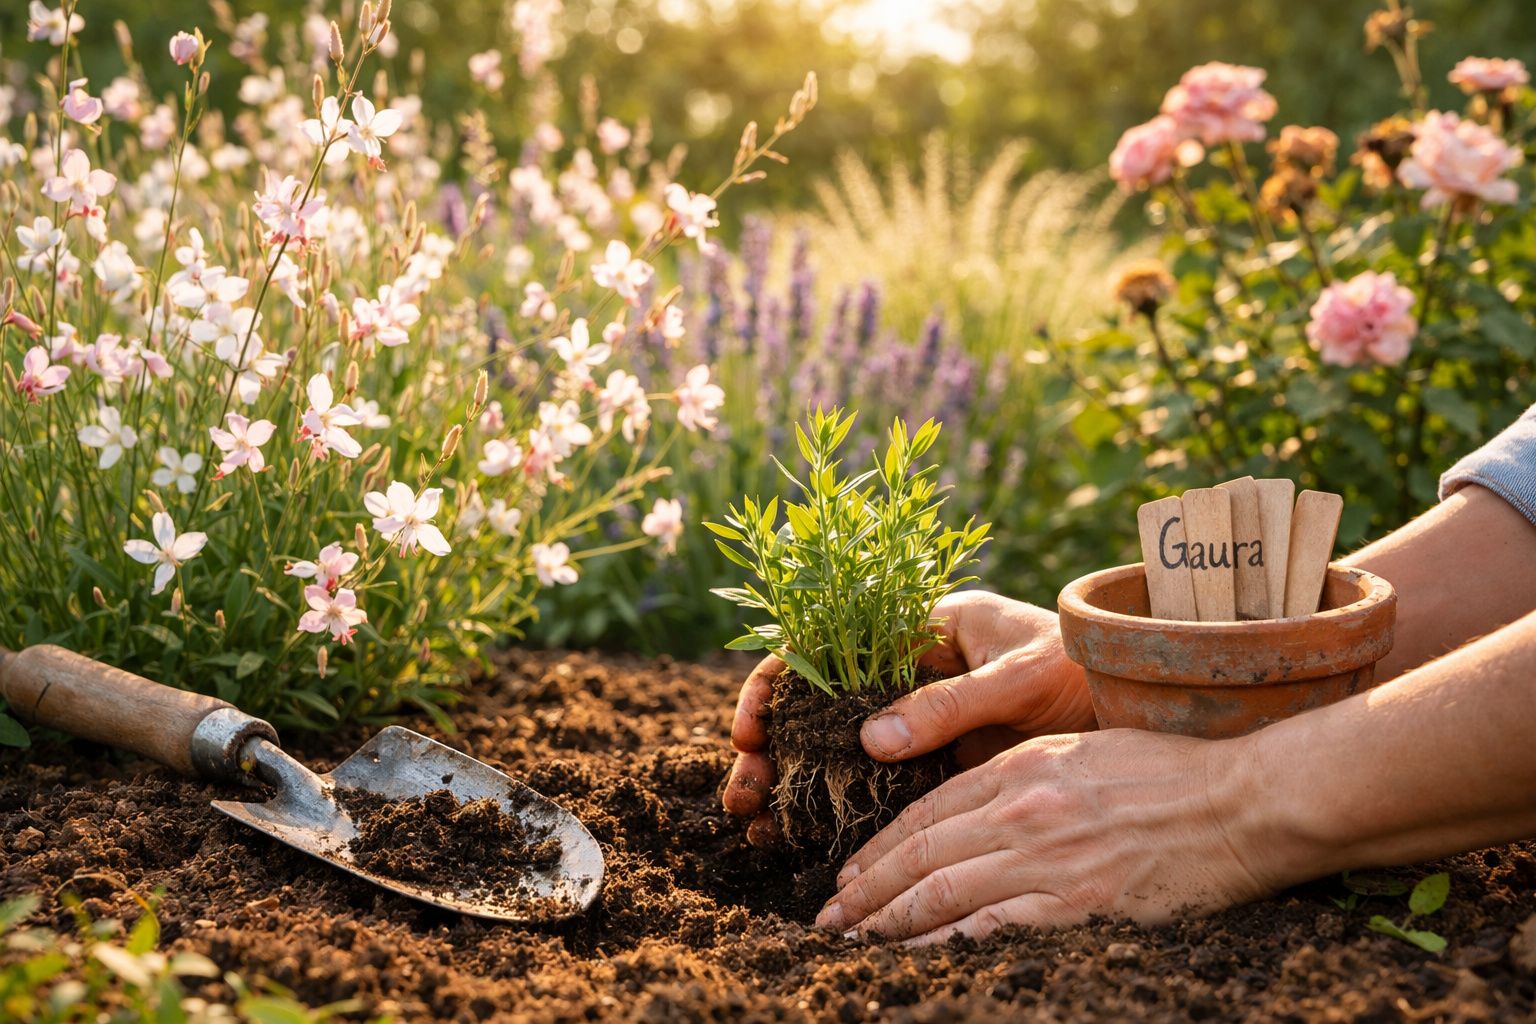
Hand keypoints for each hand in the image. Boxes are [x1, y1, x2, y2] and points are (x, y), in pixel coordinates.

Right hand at [721, 590, 1096, 842]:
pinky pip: (875, 782)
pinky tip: (806, 836)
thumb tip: (870, 740)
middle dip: (773, 747)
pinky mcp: (937, 759)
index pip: (825, 642)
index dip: (778, 683)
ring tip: (758, 823)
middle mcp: (907, 669)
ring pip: (836, 746)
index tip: (753, 729)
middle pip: (817, 702)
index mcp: (920, 625)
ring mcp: (919, 716)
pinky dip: (838, 805)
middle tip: (745, 794)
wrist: (1143, 704)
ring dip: (794, 781)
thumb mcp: (1023, 677)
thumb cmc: (1088, 666)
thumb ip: (952, 705)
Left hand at [814, 728, 1277, 942]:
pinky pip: (992, 929)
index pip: (925, 812)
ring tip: (855, 942)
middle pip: (920, 854)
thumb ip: (1022, 775)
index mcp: (1019, 767)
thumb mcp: (1081, 750)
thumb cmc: (1170, 772)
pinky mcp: (1078, 905)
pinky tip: (918, 958)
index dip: (879, 848)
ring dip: (890, 922)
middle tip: (829, 918)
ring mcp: (1047, 858)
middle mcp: (1021, 809)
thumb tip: (974, 810)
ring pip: (942, 893)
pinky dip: (947, 945)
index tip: (849, 876)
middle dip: (866, 891)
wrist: (1243, 802)